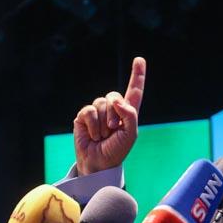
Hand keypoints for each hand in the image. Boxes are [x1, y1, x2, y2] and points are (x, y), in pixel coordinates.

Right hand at [73, 56, 145, 174]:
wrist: (98, 163)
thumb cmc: (116, 151)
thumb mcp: (130, 134)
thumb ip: (129, 114)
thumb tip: (115, 99)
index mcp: (127, 112)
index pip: (134, 90)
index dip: (137, 75)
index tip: (139, 60)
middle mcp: (113, 109)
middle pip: (114, 95)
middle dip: (114, 113)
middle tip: (113, 130)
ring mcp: (98, 112)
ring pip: (101, 103)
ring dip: (103, 123)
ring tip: (102, 136)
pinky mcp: (84, 117)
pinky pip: (89, 111)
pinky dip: (92, 124)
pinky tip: (92, 135)